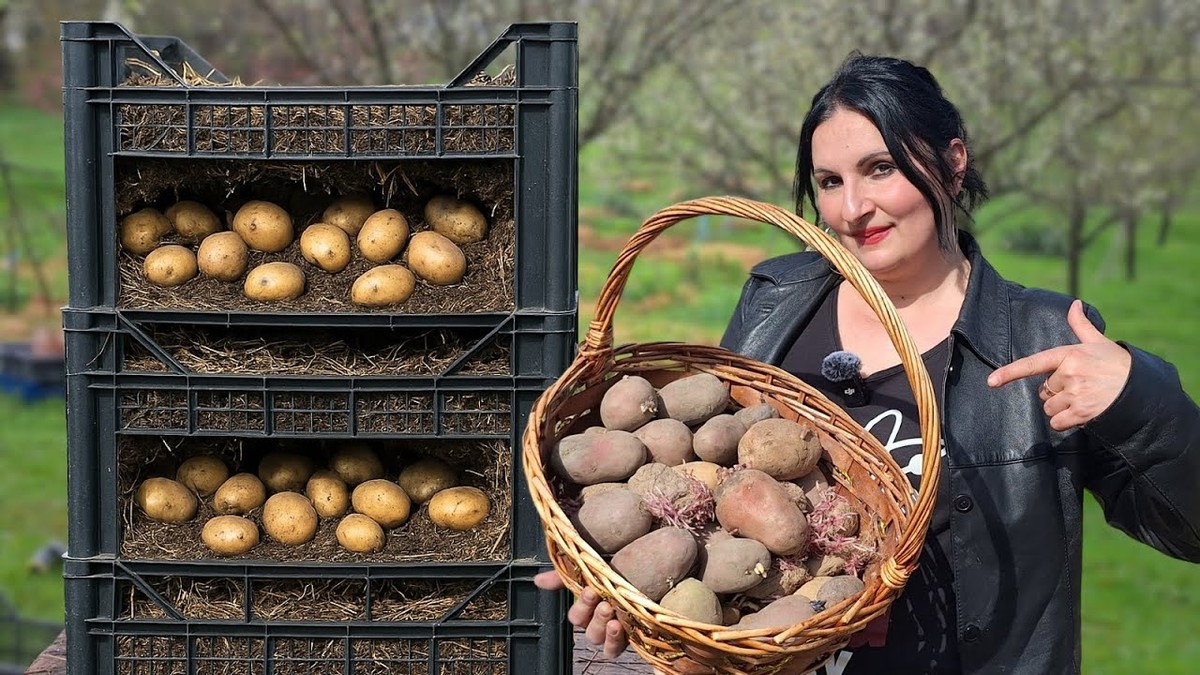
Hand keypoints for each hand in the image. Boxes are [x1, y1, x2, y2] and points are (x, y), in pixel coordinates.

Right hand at [533, 570, 628, 658]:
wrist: (651, 563)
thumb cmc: (619, 563)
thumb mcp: (591, 565)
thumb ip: (563, 575)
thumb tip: (538, 580)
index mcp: (588, 606)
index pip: (576, 615)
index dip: (581, 606)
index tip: (590, 589)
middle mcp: (599, 620)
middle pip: (588, 629)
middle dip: (594, 616)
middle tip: (604, 602)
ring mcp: (615, 629)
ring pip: (600, 639)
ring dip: (604, 629)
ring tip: (614, 615)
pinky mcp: (631, 635)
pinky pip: (615, 650)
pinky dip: (614, 642)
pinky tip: (620, 627)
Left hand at [987, 299, 1130, 430]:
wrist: (1142, 390)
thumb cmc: (1117, 364)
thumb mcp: (1099, 342)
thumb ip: (1081, 325)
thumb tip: (1074, 303)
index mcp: (1069, 355)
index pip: (1033, 364)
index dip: (1010, 373)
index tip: (991, 382)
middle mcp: (1069, 374)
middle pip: (1044, 390)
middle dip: (1056, 391)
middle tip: (1079, 387)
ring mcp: (1075, 394)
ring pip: (1049, 407)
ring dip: (1061, 407)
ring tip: (1083, 399)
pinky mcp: (1082, 413)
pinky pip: (1057, 422)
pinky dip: (1065, 421)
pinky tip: (1082, 413)